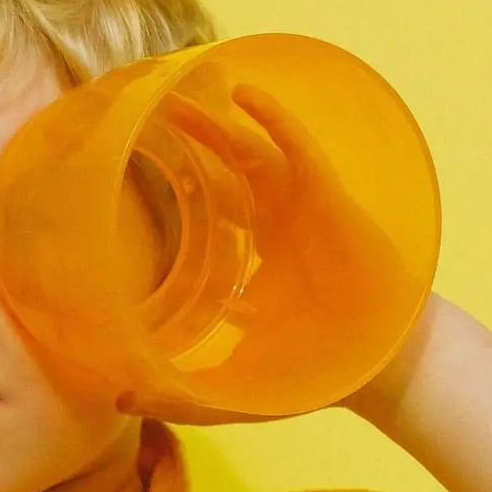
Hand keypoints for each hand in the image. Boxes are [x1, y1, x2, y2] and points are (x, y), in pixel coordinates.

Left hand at [121, 80, 416, 425]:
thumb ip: (173, 394)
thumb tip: (116, 400)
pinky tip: (246, 95)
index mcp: (245, 255)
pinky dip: (276, 119)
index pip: (200, 210)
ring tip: (176, 91)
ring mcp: (297, 208)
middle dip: (185, 139)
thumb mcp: (226, 389)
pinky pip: (299, 149)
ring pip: (249, 151)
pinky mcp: (326, 199)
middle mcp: (268, 224)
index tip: (124, 166)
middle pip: (218, 170)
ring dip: (216, 120)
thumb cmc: (310, 371)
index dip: (169, 184)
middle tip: (142, 108)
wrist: (375, 372)